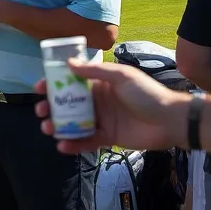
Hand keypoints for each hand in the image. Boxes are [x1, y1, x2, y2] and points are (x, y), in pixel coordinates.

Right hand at [34, 60, 188, 154]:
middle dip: (52, 107)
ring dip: (59, 126)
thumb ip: (95, 72)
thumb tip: (69, 64)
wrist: (171, 120)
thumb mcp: (122, 77)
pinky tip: (63, 146)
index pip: (72, 82)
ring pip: (74, 123)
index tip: (39, 88)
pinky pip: (87, 141)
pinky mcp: (108, 137)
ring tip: (48, 128)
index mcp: (101, 84)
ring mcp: (103, 120)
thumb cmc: (147, 94)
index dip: (54, 84)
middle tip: (41, 112)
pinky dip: (74, 144)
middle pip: (69, 104)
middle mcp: (99, 101)